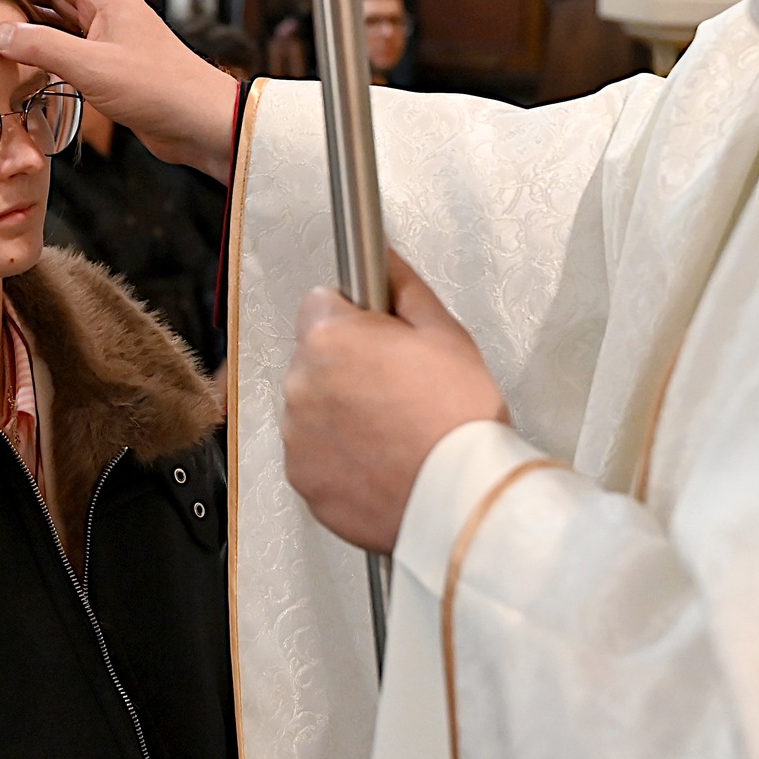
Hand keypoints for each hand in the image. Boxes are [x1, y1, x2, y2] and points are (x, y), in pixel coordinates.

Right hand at [0, 0, 239, 181]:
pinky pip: (75, 50)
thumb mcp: (92, 65)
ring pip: (67, 22)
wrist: (200, 122)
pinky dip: (51, 50)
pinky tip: (32, 58)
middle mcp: (113, 16)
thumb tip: (1, 34)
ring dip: (37, 20)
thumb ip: (43, 47)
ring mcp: (115, 43)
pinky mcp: (117, 70)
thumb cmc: (157, 87)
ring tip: (2, 20)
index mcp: (111, 1)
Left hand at [283, 252, 505, 553]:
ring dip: (338, 412)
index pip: (321, 303)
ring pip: (311, 406)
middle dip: (347, 365)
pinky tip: (378, 461)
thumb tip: (385, 259)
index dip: (355, 318)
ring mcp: (296, 436)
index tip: (381, 338)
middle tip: (398, 388)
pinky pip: (313, 453)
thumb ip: (404, 289)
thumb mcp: (446, 334)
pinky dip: (337, 456)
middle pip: (314, 357)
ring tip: (391, 430)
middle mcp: (300, 384)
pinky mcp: (302, 478)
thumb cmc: (459, 418)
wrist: (462, 499)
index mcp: (329, 339)